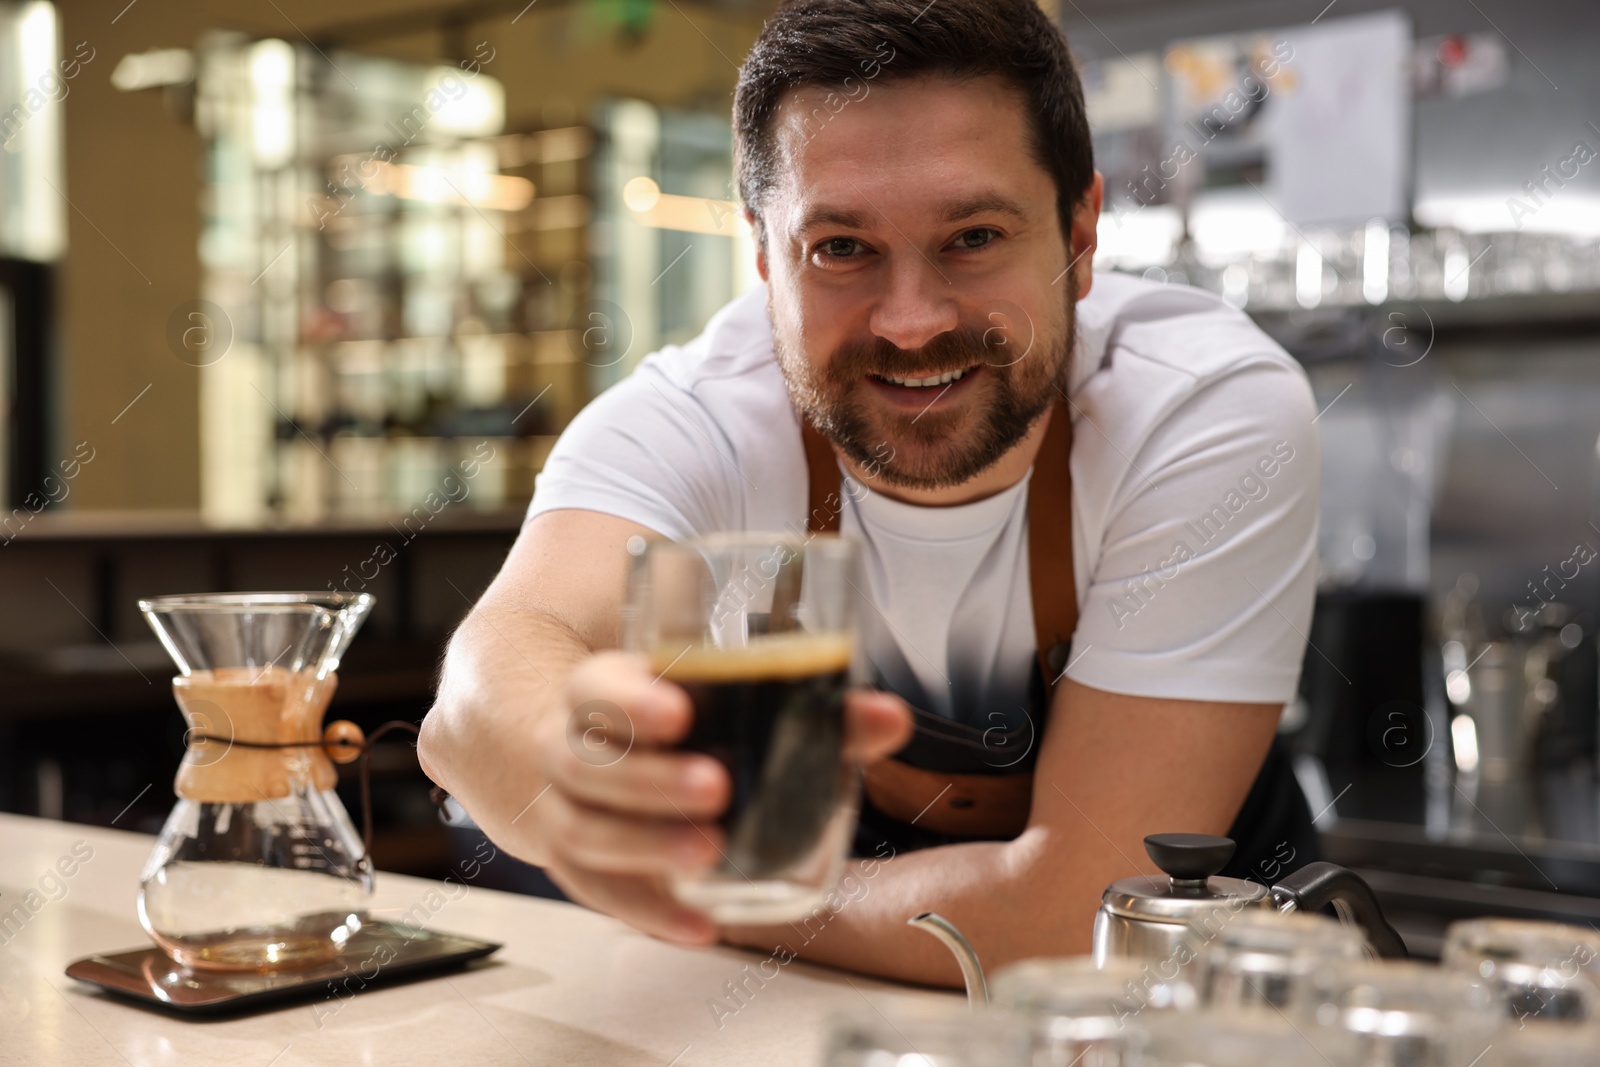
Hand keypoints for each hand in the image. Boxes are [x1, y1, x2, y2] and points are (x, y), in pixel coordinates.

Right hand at [525, 651, 911, 944]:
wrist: (591, 749)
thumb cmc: (675, 721)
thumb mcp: (723, 697)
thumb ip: (811, 710)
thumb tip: (891, 718)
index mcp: (601, 690)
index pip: (598, 689)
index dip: (631, 701)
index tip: (679, 713)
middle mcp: (570, 749)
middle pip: (588, 764)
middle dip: (651, 779)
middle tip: (716, 788)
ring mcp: (566, 812)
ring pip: (585, 832)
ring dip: (647, 846)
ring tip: (711, 852)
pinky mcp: (580, 867)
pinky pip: (602, 894)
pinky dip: (650, 913)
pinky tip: (699, 926)